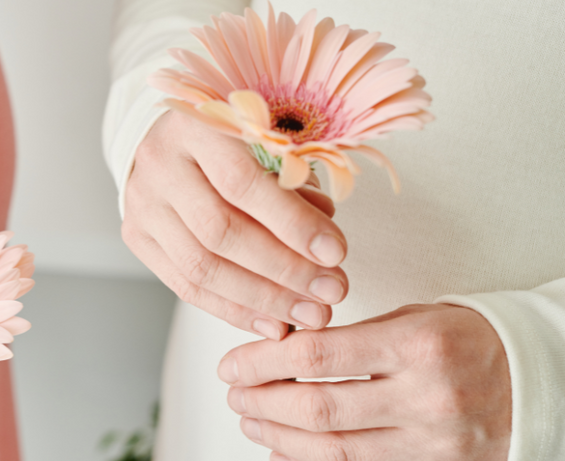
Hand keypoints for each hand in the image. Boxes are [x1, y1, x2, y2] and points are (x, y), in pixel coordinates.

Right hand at [122, 110, 347, 339]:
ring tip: (309, 314)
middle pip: (219, 231)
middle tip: (331, 292)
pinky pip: (185, 285)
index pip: (241, 183)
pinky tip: (273, 322)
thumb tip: (323, 246)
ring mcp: (142, 202)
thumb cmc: (234, 134)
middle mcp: (159, 163)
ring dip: (262, 299)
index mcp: (195, 123)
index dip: (291, 222)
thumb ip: (295, 181)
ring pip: (200, 267)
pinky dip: (233, 309)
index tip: (335, 252)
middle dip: (283, 270)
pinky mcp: (137, 235)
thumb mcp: (270, 136)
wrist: (172, 136)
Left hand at [219, 304, 510, 460]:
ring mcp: (433, 441)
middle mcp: (428, 397)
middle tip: (234, 394)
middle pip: (318, 408)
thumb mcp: (410, 318)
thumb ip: (348, 337)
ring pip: (333, 449)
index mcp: (418, 345)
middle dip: (262, 403)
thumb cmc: (462, 341)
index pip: (318, 356)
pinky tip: (283, 452)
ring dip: (279, 437)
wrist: (532, 378)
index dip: (263, 362)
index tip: (233, 364)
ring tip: (251, 420)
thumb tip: (277, 353)